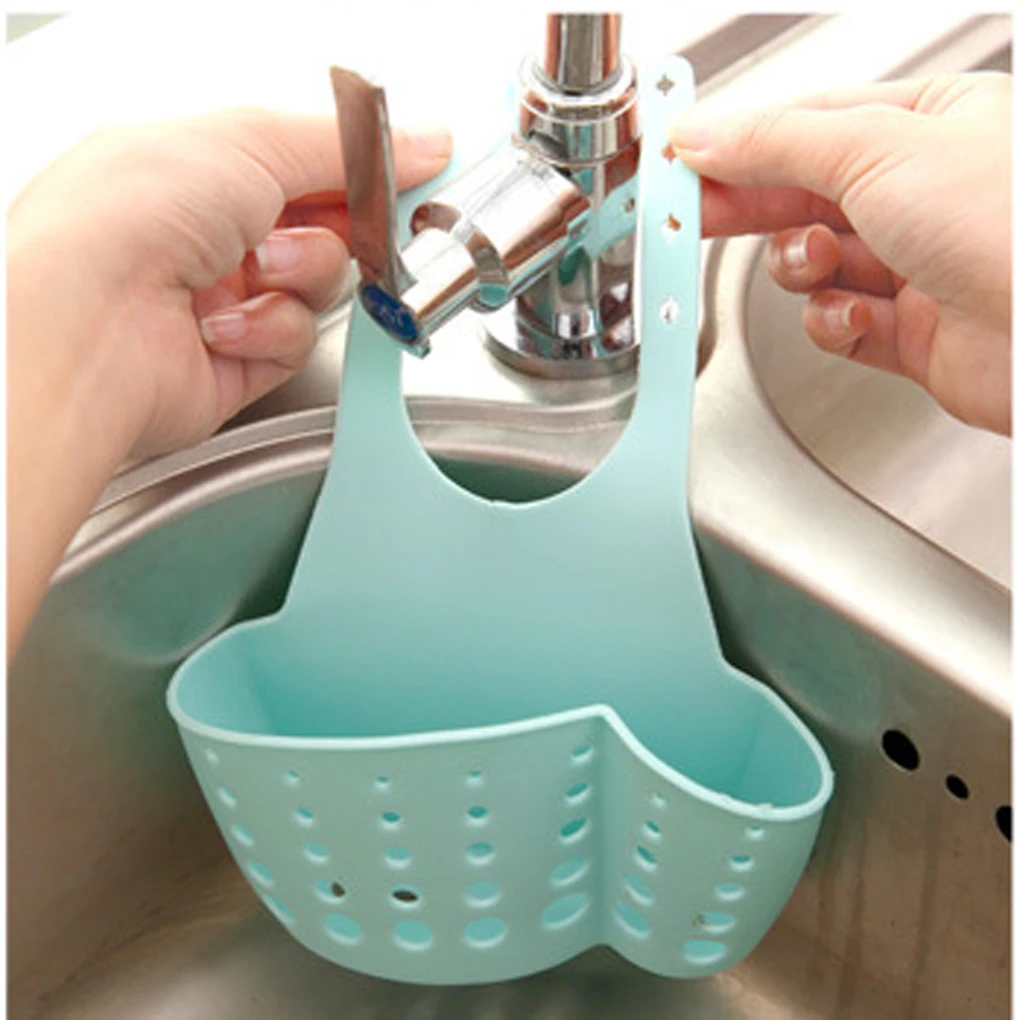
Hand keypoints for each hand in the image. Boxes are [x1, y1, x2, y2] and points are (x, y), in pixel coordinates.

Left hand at [7, 107, 450, 652]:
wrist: (87, 325)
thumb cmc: (126, 217)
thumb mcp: (252, 142)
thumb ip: (349, 145)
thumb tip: (421, 140)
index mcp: (207, 167)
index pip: (313, 164)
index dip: (366, 170)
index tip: (416, 175)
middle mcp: (214, 233)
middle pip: (326, 228)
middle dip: (342, 226)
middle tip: (359, 221)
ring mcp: (225, 298)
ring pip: (319, 289)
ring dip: (300, 277)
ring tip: (258, 270)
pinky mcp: (237, 361)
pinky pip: (296, 341)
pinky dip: (271, 329)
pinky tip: (227, 323)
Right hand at [670, 72, 1010, 434]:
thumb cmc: (1011, 225)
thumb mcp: (877, 148)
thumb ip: (777, 142)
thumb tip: (706, 133)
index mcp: (930, 123)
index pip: (808, 125)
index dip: (739, 143)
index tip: (682, 160)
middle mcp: (924, 192)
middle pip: (803, 195)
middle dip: (749, 207)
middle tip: (693, 215)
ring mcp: (917, 265)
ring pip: (815, 265)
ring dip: (805, 269)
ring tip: (822, 265)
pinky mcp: (910, 332)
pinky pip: (838, 323)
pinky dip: (834, 322)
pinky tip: (854, 316)